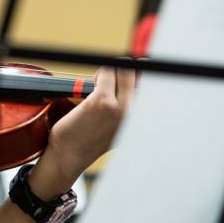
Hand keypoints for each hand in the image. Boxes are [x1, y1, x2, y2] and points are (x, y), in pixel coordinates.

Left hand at [27, 64, 133, 199]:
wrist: (70, 157)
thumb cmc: (91, 140)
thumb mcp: (118, 125)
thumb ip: (128, 104)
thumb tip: (133, 71)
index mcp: (141, 118)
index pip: (153, 82)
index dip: (141, 69)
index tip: (134, 66)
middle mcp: (135, 112)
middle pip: (139, 70)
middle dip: (124, 68)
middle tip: (109, 79)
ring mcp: (120, 106)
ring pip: (122, 69)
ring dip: (109, 72)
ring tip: (99, 85)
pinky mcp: (102, 101)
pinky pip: (106, 72)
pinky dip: (99, 74)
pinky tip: (92, 87)